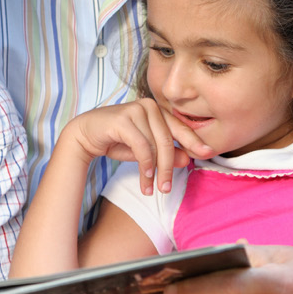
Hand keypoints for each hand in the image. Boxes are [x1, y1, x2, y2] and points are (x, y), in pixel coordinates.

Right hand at [68, 99, 212, 194]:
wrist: (84, 134)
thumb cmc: (115, 139)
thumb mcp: (144, 150)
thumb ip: (165, 152)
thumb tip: (188, 160)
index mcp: (156, 110)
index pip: (180, 128)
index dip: (194, 142)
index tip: (208, 154)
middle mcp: (148, 105)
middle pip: (168, 140)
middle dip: (169, 167)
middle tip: (167, 188)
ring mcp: (135, 109)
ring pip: (155, 145)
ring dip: (155, 171)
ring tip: (152, 188)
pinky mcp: (122, 119)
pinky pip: (141, 146)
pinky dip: (145, 165)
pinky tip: (145, 179)